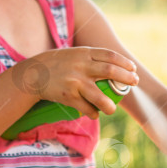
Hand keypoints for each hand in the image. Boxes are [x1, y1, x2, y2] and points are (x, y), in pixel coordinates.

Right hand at [13, 47, 138, 118]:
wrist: (32, 74)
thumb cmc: (57, 64)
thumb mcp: (74, 54)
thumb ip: (90, 58)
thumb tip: (113, 67)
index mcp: (84, 53)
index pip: (110, 56)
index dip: (125, 63)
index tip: (133, 69)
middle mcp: (81, 66)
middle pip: (110, 72)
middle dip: (126, 78)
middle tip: (134, 83)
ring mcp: (74, 81)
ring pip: (100, 96)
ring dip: (110, 105)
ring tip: (113, 108)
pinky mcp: (68, 96)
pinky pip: (86, 108)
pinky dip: (93, 113)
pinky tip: (95, 114)